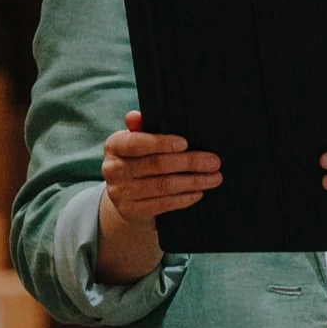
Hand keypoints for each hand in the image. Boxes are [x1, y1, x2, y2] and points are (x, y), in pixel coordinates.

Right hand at [102, 111, 222, 223]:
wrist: (126, 197)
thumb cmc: (139, 160)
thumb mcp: (137, 141)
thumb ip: (140, 127)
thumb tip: (135, 116)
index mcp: (114, 146)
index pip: (136, 143)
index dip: (160, 143)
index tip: (185, 143)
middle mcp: (113, 169)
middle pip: (156, 164)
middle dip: (189, 163)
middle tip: (214, 162)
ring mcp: (120, 193)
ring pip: (163, 186)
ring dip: (193, 182)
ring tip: (214, 178)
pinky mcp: (131, 211)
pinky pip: (162, 204)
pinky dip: (183, 198)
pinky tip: (198, 193)